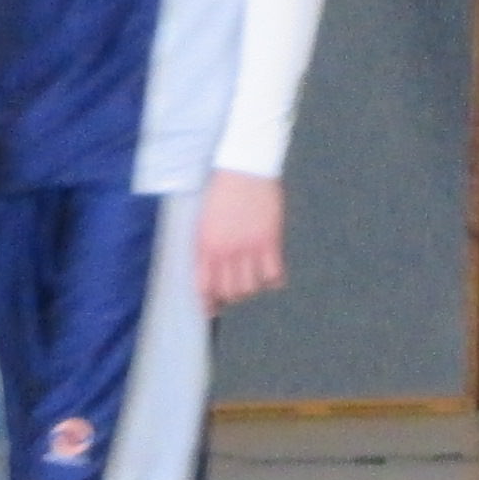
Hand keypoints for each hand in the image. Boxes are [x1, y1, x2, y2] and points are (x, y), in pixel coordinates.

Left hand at [194, 172, 285, 310]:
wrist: (244, 168)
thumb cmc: (221, 191)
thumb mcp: (205, 220)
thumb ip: (208, 245)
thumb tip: (213, 269)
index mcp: (205, 244)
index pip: (204, 285)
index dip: (208, 302)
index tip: (212, 310)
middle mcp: (225, 250)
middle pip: (230, 290)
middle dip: (232, 297)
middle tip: (236, 294)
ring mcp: (248, 246)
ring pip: (251, 286)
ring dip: (253, 289)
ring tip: (254, 282)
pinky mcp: (269, 240)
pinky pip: (273, 273)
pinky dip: (274, 280)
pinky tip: (273, 276)